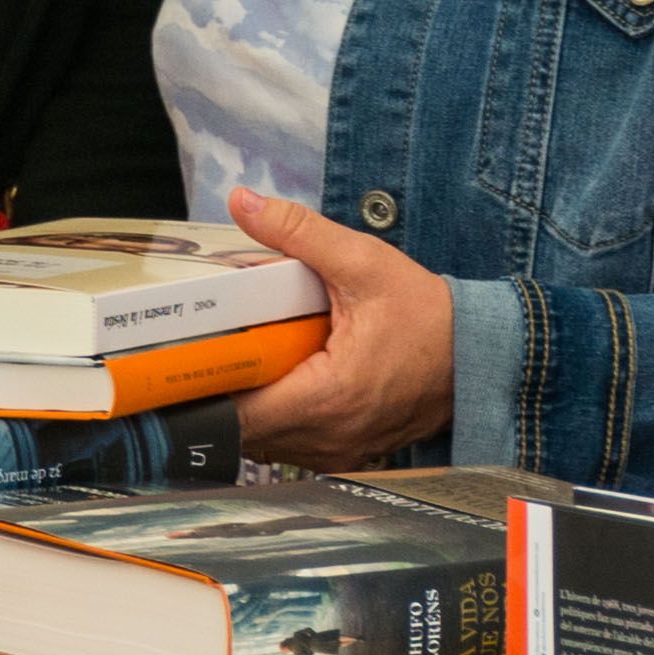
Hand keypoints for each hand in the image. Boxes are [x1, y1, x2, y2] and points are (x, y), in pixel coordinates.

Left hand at [219, 184, 453, 465]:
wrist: (480, 357)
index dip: (199, 390)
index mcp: (328, 397)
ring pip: (264, 441)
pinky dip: (273, 415)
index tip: (173, 362)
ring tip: (230, 361)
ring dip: (244, 406)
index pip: (238, 412)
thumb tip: (242, 202)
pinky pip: (290, 443)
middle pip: (243, 429)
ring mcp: (337, 452)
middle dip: (217, 392)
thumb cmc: (427, 315)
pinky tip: (269, 379)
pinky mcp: (345, 453)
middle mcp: (328, 437)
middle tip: (197, 350)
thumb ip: (298, 232)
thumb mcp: (363, 262)